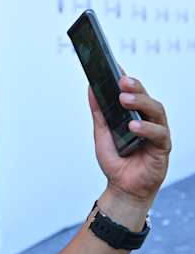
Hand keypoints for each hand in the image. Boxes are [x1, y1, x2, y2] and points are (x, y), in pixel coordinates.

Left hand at [89, 75, 170, 208]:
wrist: (123, 187)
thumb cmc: (116, 160)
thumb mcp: (101, 133)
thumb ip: (99, 112)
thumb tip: (91, 88)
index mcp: (135, 115)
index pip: (134, 93)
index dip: (127, 79)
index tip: (116, 66)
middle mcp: (148, 121)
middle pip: (147, 98)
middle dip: (135, 87)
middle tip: (122, 81)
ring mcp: (158, 132)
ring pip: (156, 112)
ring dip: (141, 104)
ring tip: (125, 100)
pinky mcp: (162, 147)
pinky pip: (159, 134)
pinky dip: (146, 129)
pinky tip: (133, 126)